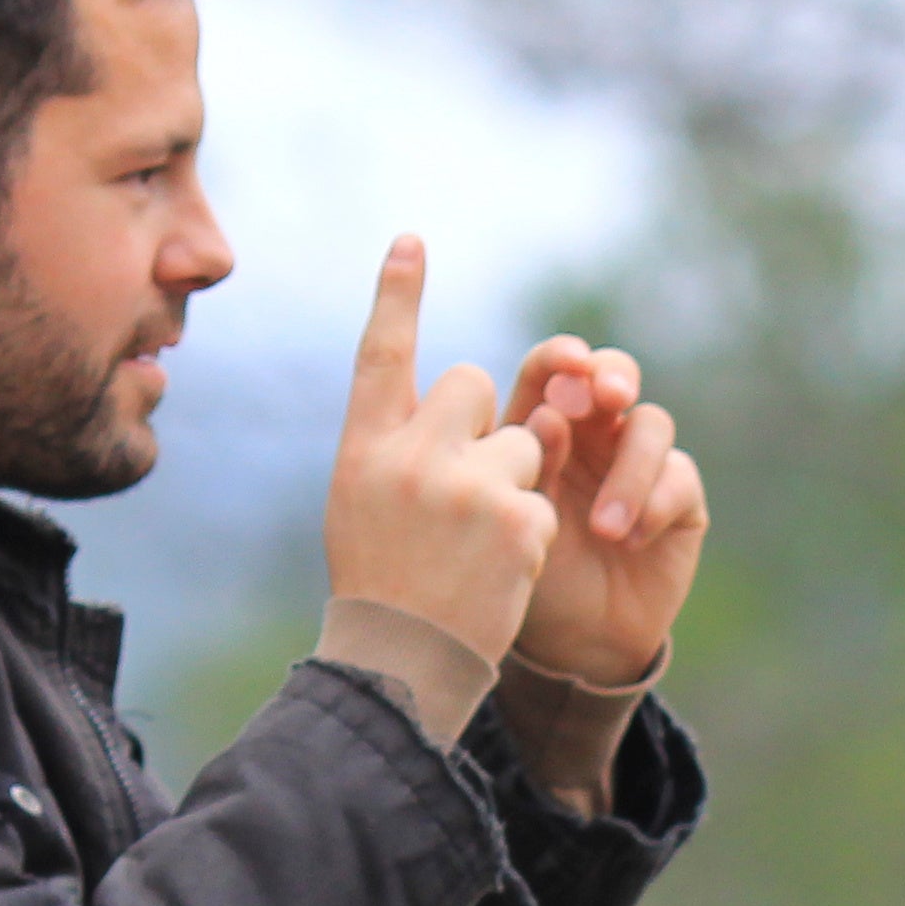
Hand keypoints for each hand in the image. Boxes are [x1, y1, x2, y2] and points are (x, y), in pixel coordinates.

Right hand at [322, 239, 559, 663]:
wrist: (401, 663)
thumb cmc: (380, 584)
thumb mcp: (361, 503)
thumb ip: (395, 446)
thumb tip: (449, 399)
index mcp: (364, 447)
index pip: (381, 354)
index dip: (397, 296)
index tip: (411, 242)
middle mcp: (410, 454)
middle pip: (474, 383)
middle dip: (484, 423)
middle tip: (463, 488)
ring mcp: (464, 483)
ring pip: (524, 442)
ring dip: (515, 484)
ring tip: (477, 543)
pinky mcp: (515, 516)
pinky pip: (544, 500)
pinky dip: (531, 536)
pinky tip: (498, 573)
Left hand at [499, 332, 705, 685]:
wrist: (573, 643)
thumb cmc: (529, 577)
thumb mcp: (515, 519)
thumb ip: (530, 465)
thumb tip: (553, 416)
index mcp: (545, 428)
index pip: (553, 372)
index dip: (562, 357)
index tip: (568, 364)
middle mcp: (594, 437)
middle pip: (614, 375)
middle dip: (614, 377)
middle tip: (609, 396)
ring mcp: (639, 465)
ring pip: (651, 425)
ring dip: (630, 470)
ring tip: (605, 529)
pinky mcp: (679, 499)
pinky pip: (678, 477)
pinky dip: (654, 504)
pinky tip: (629, 542)